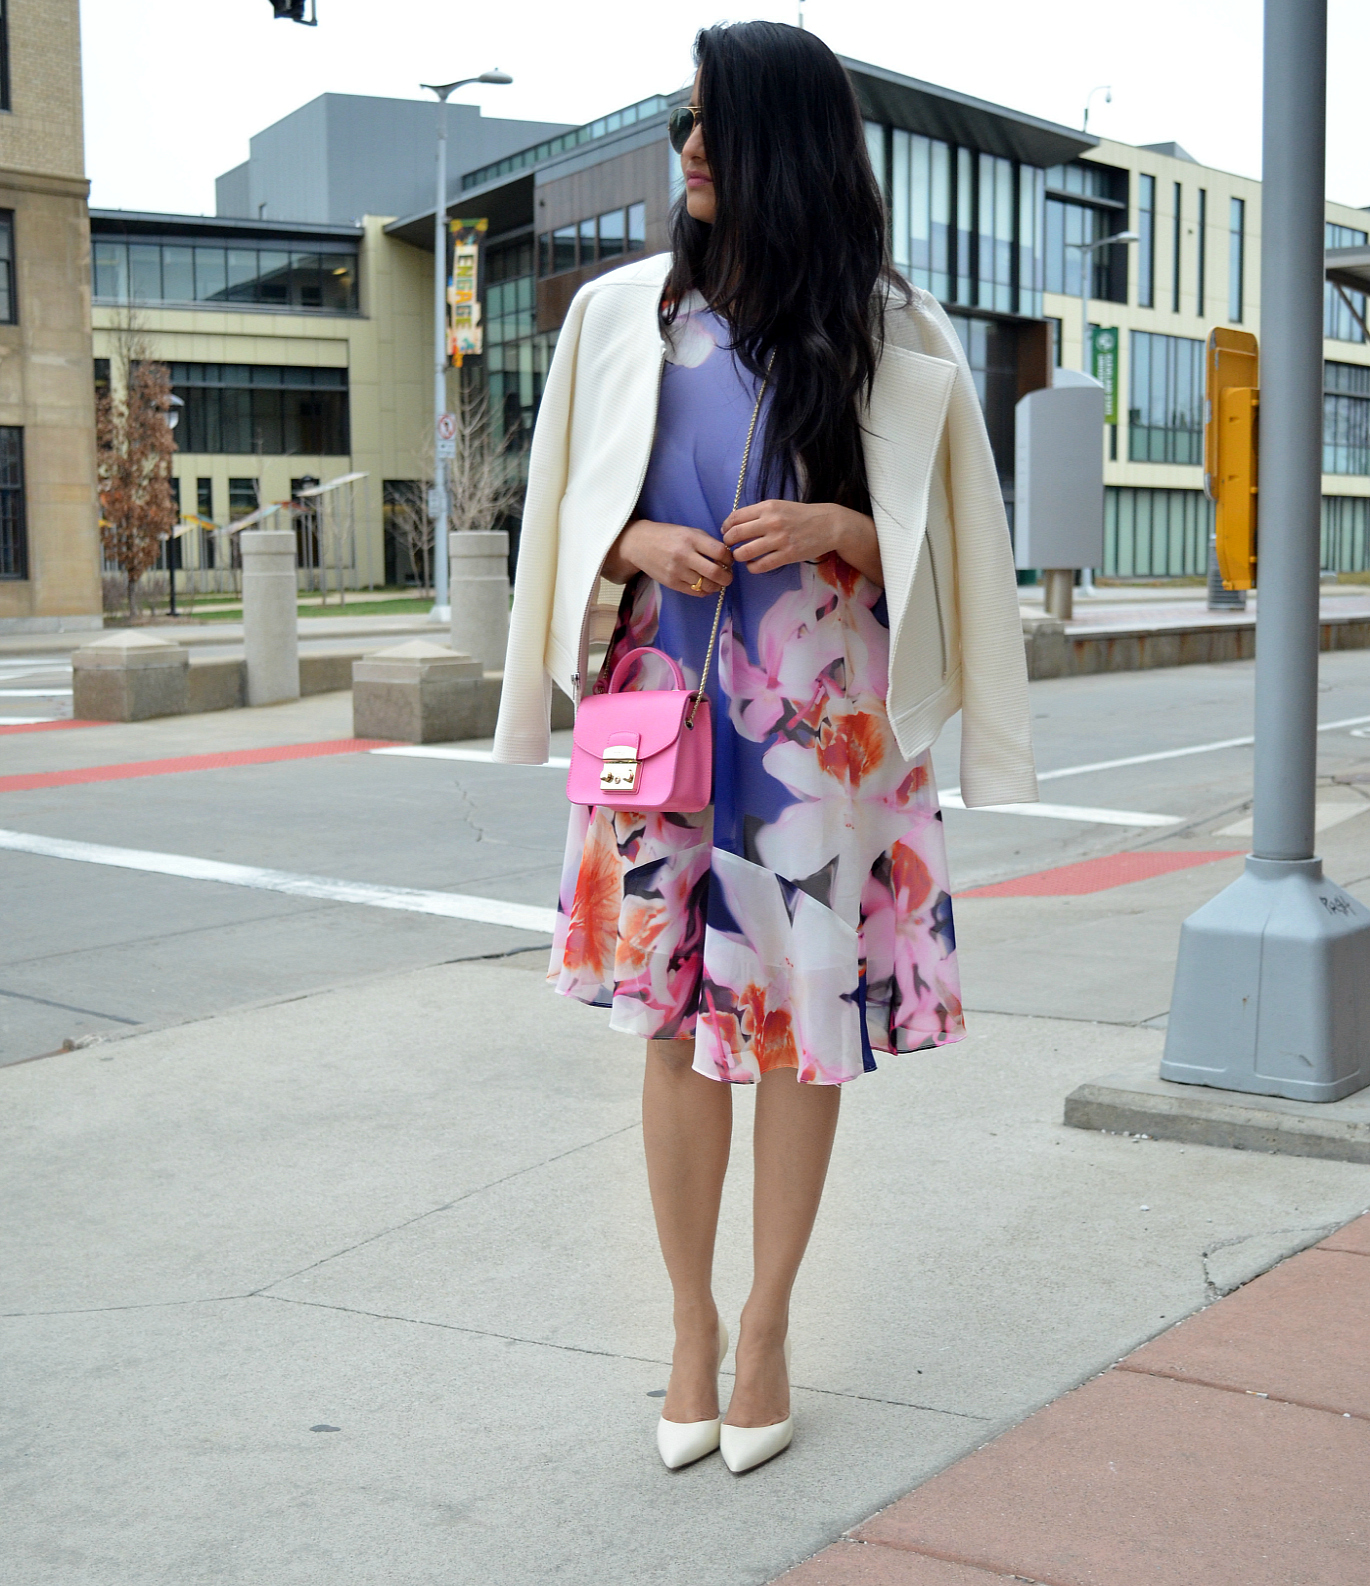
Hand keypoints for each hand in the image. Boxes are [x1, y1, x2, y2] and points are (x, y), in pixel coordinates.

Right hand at [603, 518, 733, 596]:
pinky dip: (705, 591)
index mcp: (691, 538)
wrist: (638, 544)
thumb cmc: (667, 536)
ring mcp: (677, 571)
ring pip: (706, 585)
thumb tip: (726, 557)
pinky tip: (705, 586)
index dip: (729, 558)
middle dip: (727, 577)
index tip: (728, 560)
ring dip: (717, 586)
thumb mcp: (688, 531)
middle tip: (728, 576)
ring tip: (716, 582)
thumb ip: (707, 542)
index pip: (720, 552)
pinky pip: (695, 592)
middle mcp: (684, 555)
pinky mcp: (671, 583)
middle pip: (715, 572)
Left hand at [721, 500, 882, 584]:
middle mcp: (771, 522)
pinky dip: (751, 567)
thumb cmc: (802, 516)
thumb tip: (735, 523)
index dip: (726, 527)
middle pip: (735, 535)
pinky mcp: (787, 555)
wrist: (829, 524)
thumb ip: (759, 513)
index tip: (726, 532)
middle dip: (728, 542)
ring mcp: (779, 540)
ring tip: (741, 557)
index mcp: (767, 507)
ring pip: (744, 552)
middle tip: (730, 547)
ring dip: (738, 556)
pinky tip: (753, 565)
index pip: (735, 517)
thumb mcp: (779, 506)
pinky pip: (760, 565)